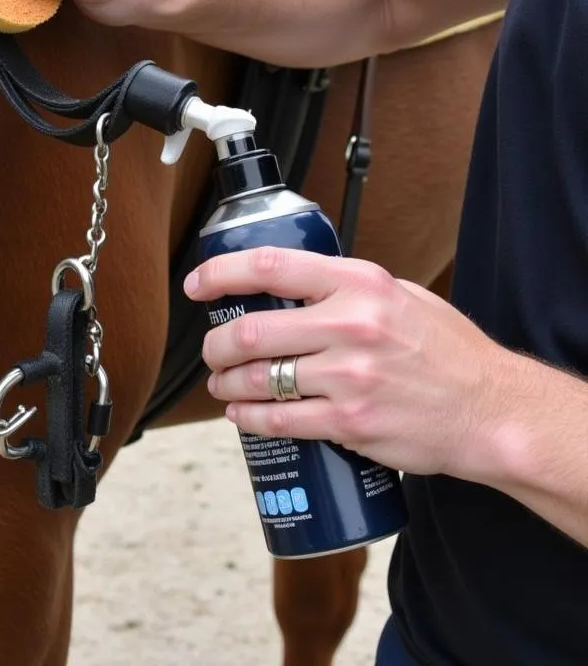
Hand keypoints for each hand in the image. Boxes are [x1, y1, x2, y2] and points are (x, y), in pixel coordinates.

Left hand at [186, 246, 516, 480]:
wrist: (492, 410)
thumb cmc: (447, 350)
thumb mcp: (400, 295)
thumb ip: (345, 287)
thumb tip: (288, 283)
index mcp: (359, 283)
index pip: (271, 267)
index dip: (221, 274)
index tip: (196, 285)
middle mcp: (351, 325)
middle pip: (251, 330)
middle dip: (216, 345)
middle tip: (212, 352)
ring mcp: (350, 377)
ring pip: (257, 378)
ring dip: (225, 384)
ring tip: (222, 384)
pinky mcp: (350, 423)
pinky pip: (280, 420)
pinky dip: (249, 418)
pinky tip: (240, 415)